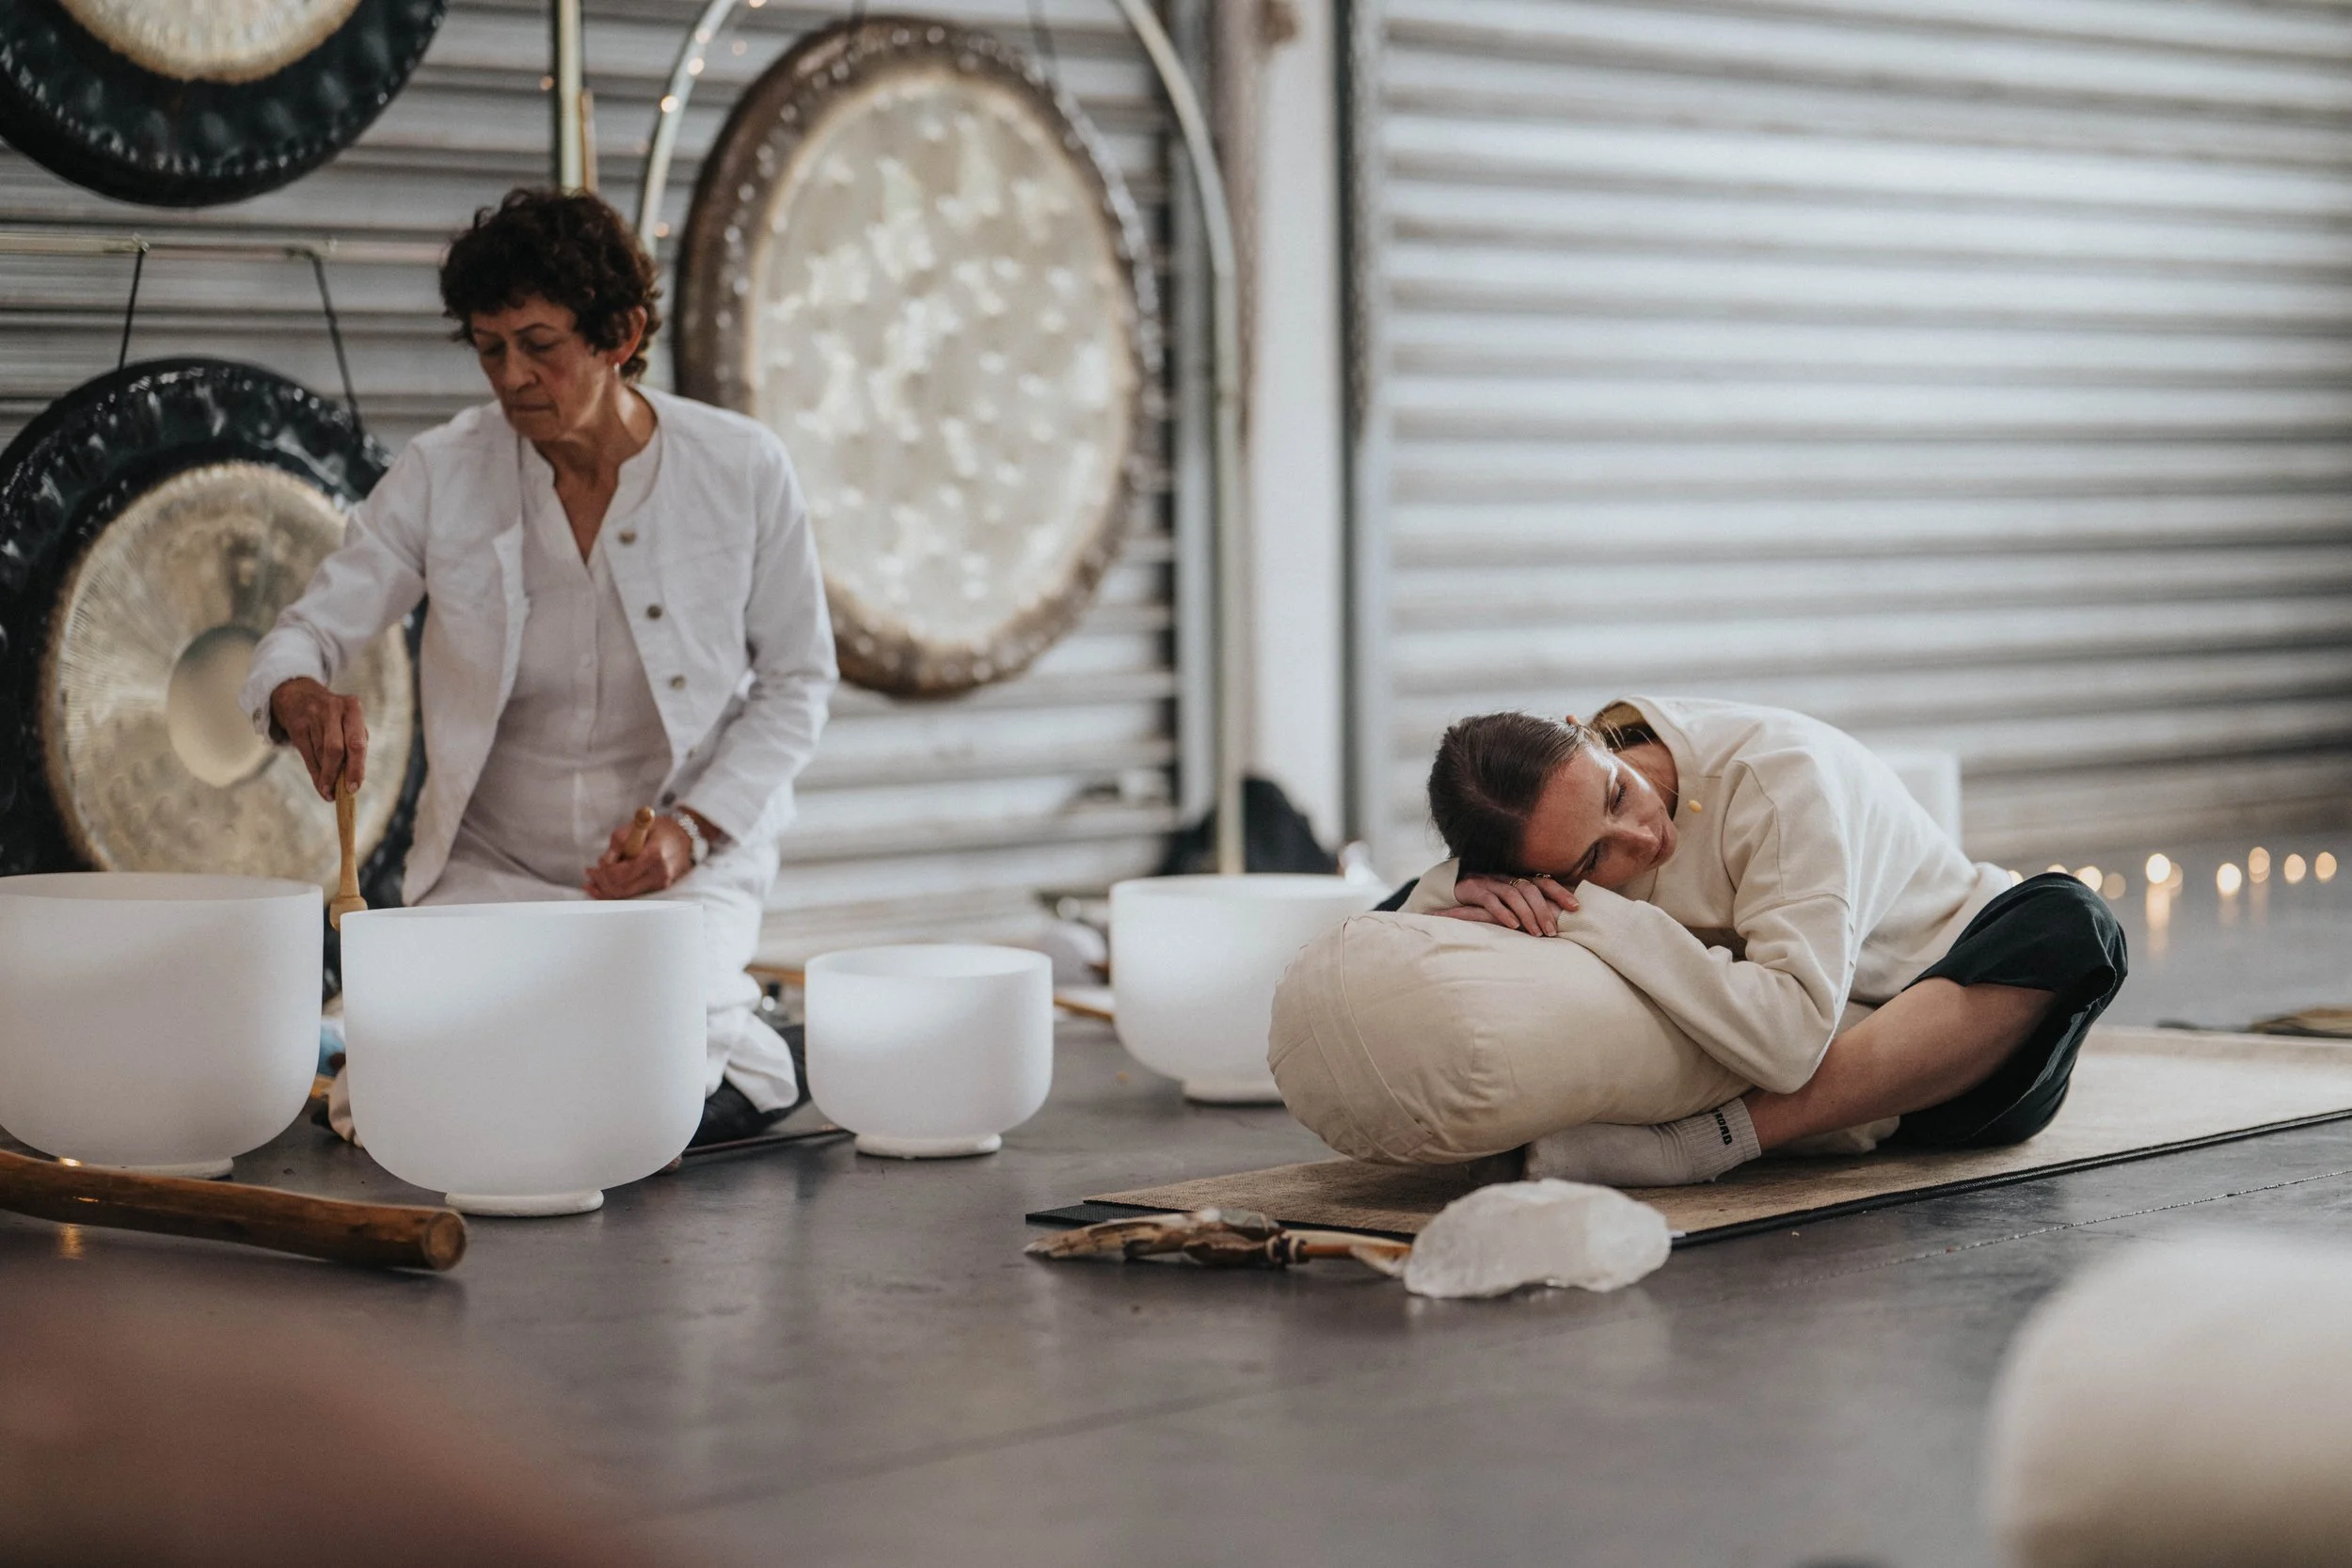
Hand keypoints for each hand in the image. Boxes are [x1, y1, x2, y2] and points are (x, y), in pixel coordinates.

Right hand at [269, 678, 366, 799]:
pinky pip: (306, 754)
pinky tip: (320, 784)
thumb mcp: (348, 719)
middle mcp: (332, 709)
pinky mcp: (296, 724)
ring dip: (326, 777)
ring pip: (320, 754)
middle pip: (336, 749)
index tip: (354, 787)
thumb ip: (354, 744)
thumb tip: (353, 780)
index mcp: (352, 708)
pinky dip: (315, 772)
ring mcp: (312, 716)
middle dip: (339, 774)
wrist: (298, 693)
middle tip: (343, 792)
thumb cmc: (333, 714)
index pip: (357, 742)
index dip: (356, 767)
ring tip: (330, 791)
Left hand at [584, 814, 690, 899]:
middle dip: (601, 882)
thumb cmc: (659, 829)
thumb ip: (618, 844)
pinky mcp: (659, 888)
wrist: (685, 838)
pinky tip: (602, 888)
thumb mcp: (636, 827)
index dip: (604, 871)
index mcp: (654, 855)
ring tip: (592, 880)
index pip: (621, 874)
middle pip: (621, 889)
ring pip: (625, 895)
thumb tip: (603, 862)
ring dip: (605, 889)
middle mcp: (659, 873)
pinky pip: (633, 895)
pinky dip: (616, 892)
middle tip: (591, 872)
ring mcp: (660, 883)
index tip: (597, 863)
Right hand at [1443, 873, 1578, 934]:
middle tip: (1553, 932)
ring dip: (1527, 915)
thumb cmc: (1489, 897)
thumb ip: (1531, 904)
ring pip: (1513, 895)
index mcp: (1518, 878)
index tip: (1576, 907)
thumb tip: (1559, 919)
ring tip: (1536, 933)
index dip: (1560, 893)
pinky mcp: (1474, 890)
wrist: (1455, 886)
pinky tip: (1513, 926)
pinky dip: (1503, 913)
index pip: (1544, 882)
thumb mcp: (1511, 898)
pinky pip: (1490, 900)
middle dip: (1544, 911)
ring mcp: (1490, 882)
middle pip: (1530, 890)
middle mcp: (1507, 877)